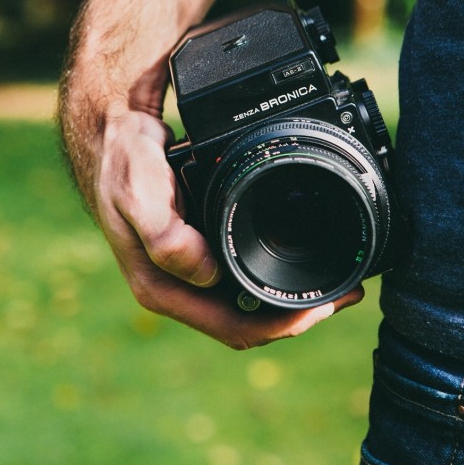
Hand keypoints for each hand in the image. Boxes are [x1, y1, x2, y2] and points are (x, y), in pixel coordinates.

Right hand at [91, 107, 363, 349]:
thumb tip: (207, 275)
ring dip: (289, 299)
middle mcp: (176, 288)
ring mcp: (187, 274)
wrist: (117, 136)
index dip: (284, 325)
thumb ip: (166, 237)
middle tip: (345, 293)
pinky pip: (242, 279)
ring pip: (248, 304)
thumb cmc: (124, 164)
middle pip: (248, 323)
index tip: (325, 304)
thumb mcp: (141, 194)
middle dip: (297, 316)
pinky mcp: (198, 254)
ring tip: (332, 282)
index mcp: (162, 288)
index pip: (234, 328)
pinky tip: (297, 259)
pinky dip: (273, 275)